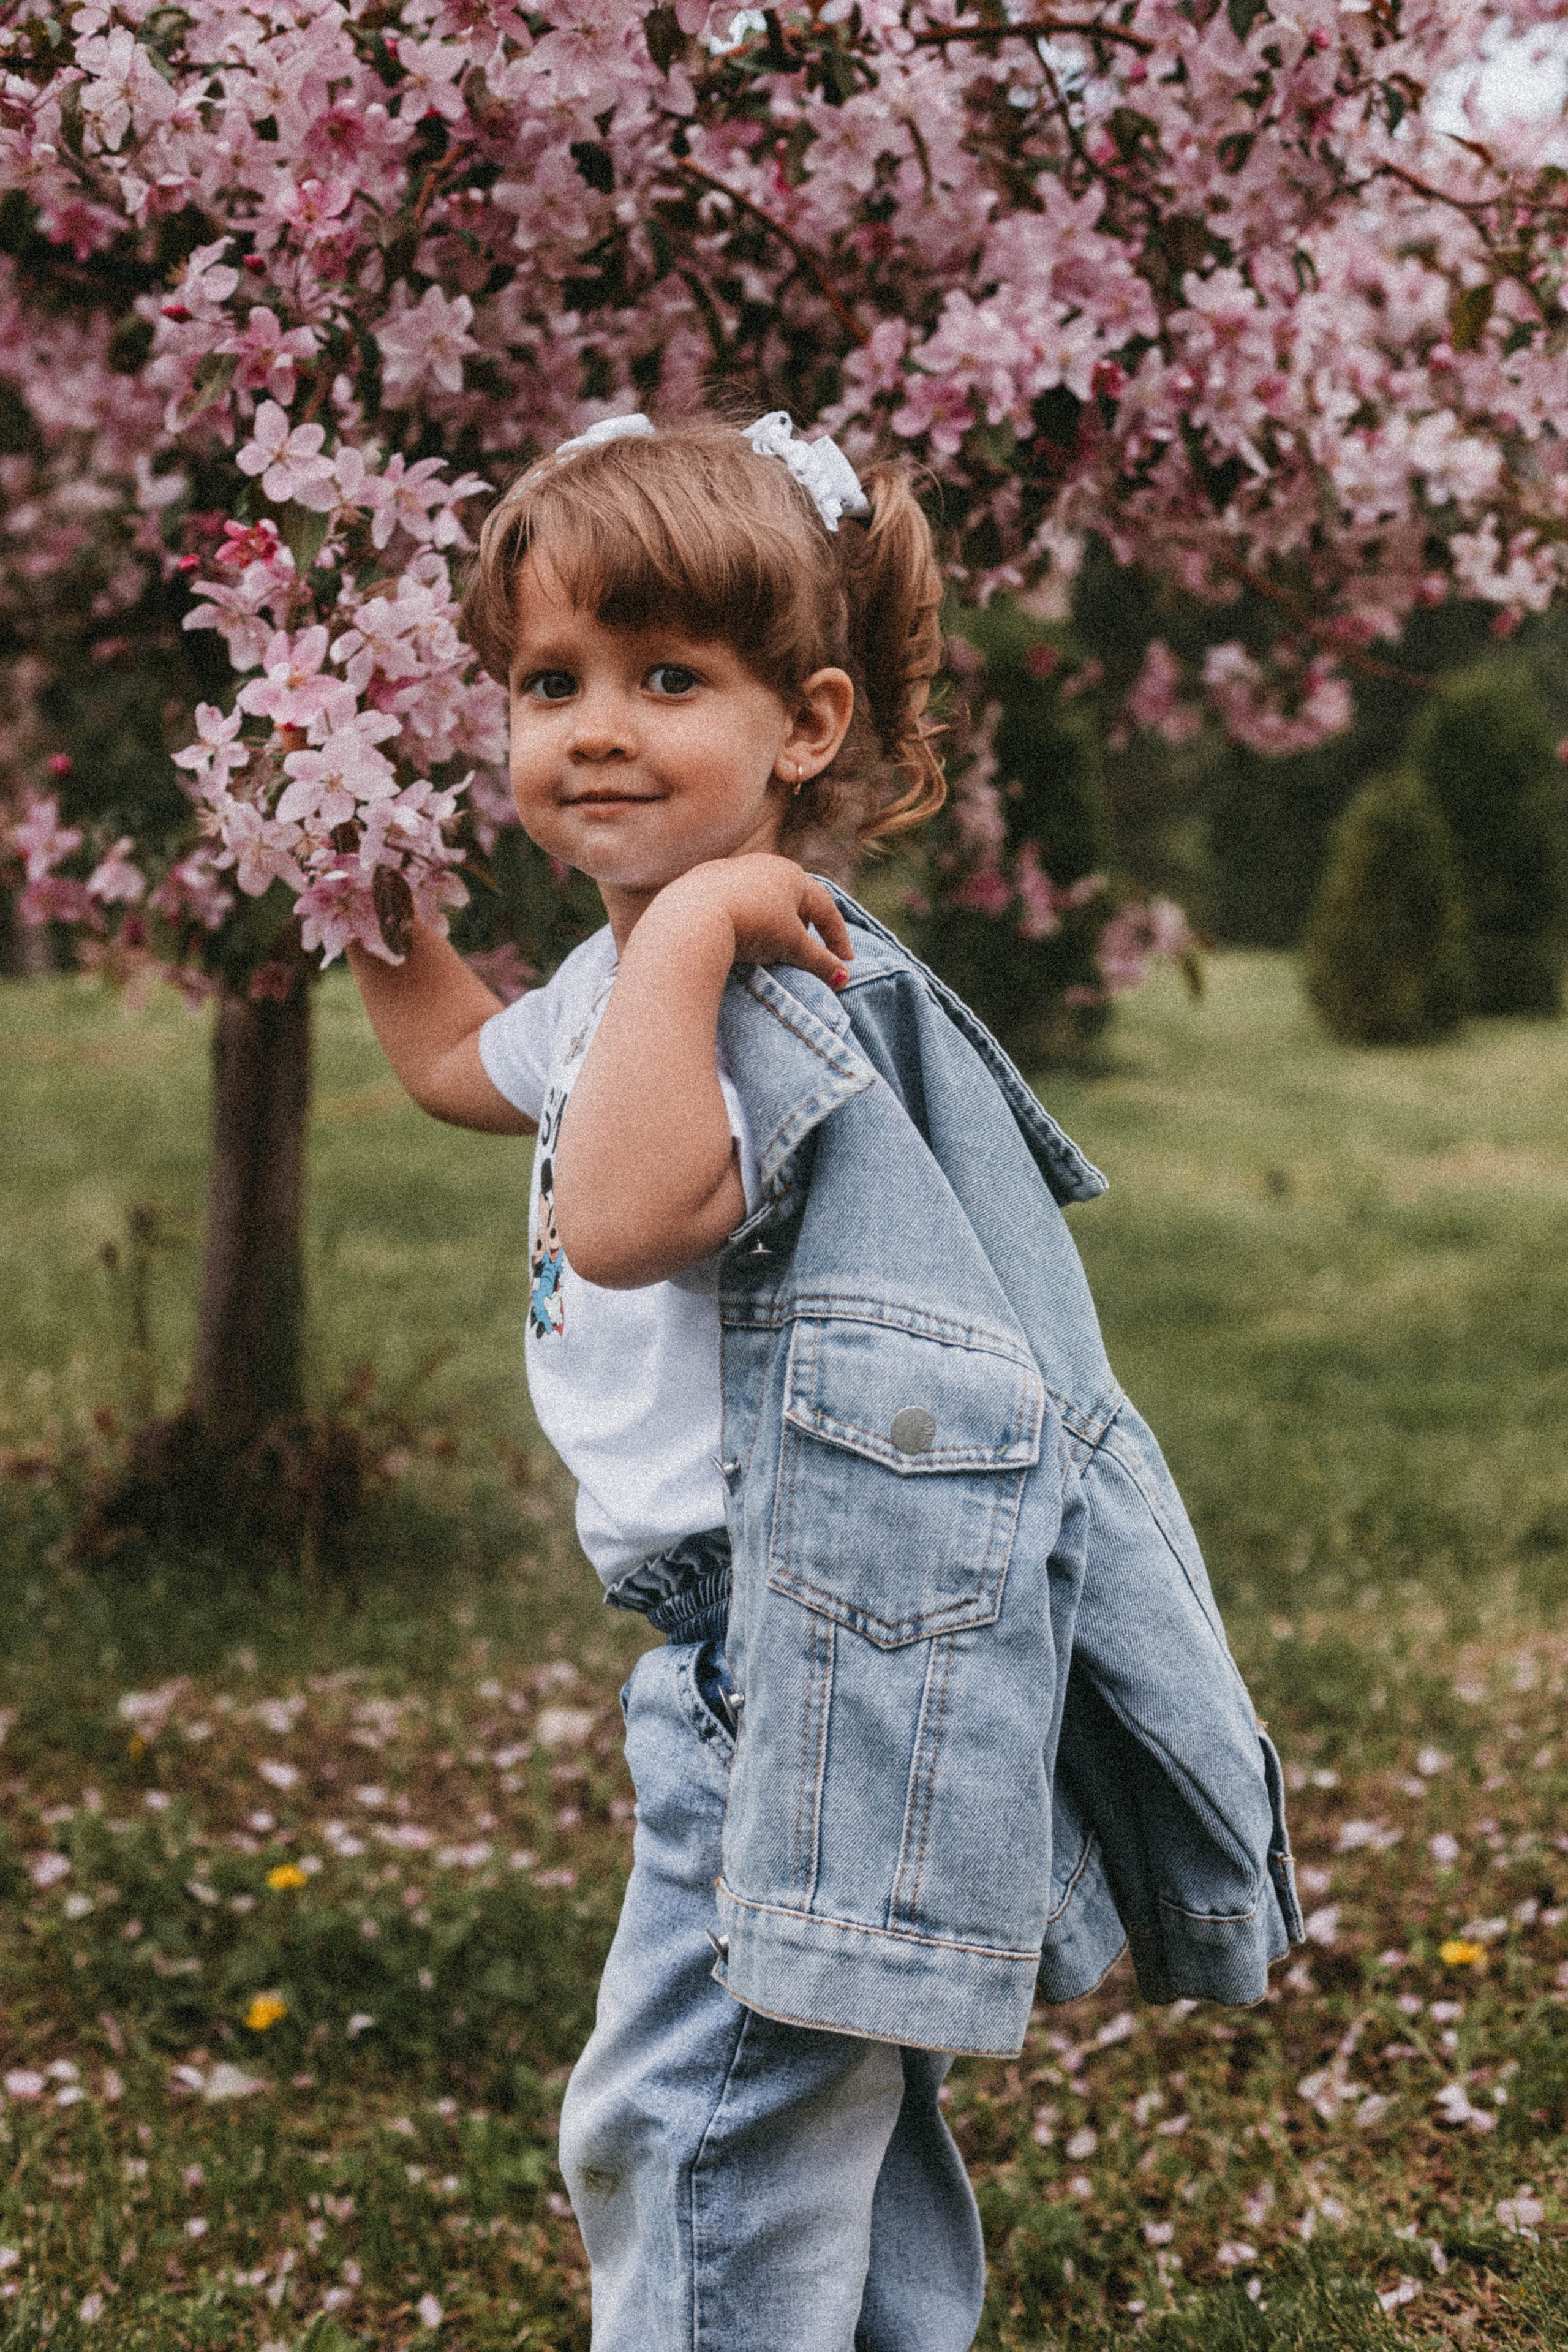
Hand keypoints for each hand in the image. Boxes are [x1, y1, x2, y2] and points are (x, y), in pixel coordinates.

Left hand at [646, 854, 854, 989]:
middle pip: (795, 896)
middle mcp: (766, 865)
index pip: (826, 909)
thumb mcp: (791, 948)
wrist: (692, 917)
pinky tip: (736, 933)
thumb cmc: (751, 928)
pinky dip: (743, 916)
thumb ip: (820, 962)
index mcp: (794, 877)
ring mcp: (733, 869)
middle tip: (809, 946)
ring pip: (763, 895)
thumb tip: (843, 980)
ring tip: (772, 943)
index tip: (845, 963)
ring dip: (773, 918)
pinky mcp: (704, 879)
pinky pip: (732, 900)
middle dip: (805, 922)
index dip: (838, 938)